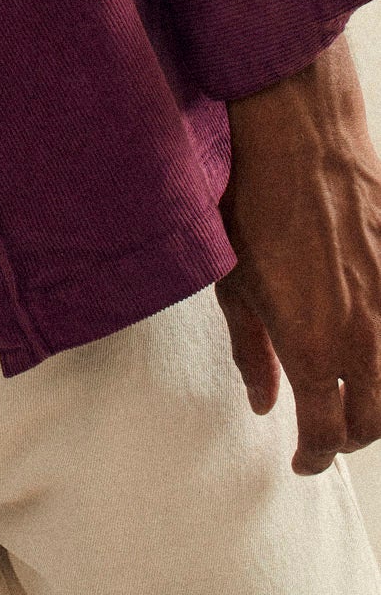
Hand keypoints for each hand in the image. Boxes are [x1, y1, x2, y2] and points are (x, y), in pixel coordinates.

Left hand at [215, 33, 380, 473]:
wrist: (302, 141)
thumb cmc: (254, 205)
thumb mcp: (233, 283)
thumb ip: (251, 349)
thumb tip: (263, 402)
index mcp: (312, 347)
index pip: (327, 433)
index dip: (313, 455)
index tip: (301, 459)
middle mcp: (361, 337)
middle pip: (372, 418)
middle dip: (348, 436)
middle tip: (324, 430)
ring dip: (377, 398)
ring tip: (351, 393)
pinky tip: (370, 342)